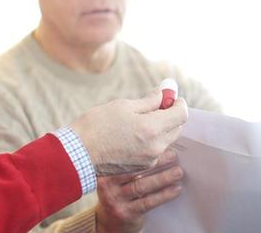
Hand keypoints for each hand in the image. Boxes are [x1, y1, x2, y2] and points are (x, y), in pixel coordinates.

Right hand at [71, 90, 187, 174]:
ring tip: (144, 118)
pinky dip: (153, 139)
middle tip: (159, 104)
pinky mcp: (142, 166)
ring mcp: (149, 159)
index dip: (179, 103)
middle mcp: (155, 147)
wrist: (78, 153)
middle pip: (177, 128)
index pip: (181, 115)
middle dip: (172, 115)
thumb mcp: (124, 106)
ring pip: (167, 140)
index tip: (172, 97)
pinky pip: (156, 150)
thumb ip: (149, 101)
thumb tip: (162, 95)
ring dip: (163, 128)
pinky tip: (137, 132)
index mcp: (152, 129)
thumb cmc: (98, 125)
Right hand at [95, 149, 183, 232]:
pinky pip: (147, 202)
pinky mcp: (125, 213)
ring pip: (142, 186)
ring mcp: (115, 199)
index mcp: (105, 168)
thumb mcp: (118, 176)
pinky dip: (163, 195)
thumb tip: (161, 148)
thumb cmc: (120, 191)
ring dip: (163, 178)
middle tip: (173, 155)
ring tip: (178, 172)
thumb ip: (132, 163)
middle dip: (156, 161)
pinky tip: (175, 189)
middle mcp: (107, 183)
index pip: (126, 155)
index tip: (159, 142)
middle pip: (135, 169)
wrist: (110, 222)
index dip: (143, 148)